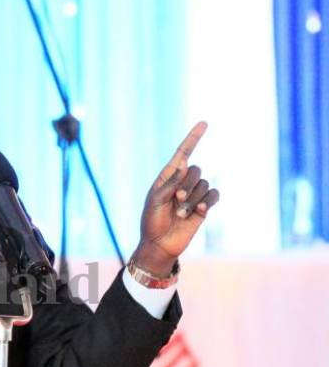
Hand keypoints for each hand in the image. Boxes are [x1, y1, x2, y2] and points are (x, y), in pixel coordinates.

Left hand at [133, 122, 219, 275]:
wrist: (159, 244)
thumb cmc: (151, 222)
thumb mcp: (155, 201)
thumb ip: (169, 183)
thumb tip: (184, 166)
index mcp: (167, 177)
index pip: (183, 153)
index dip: (193, 138)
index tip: (204, 123)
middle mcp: (182, 183)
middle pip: (196, 170)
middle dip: (187, 184)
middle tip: (177, 201)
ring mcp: (193, 194)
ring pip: (204, 184)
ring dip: (193, 199)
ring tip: (180, 213)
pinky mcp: (203, 207)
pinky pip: (213, 195)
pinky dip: (206, 201)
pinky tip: (198, 211)